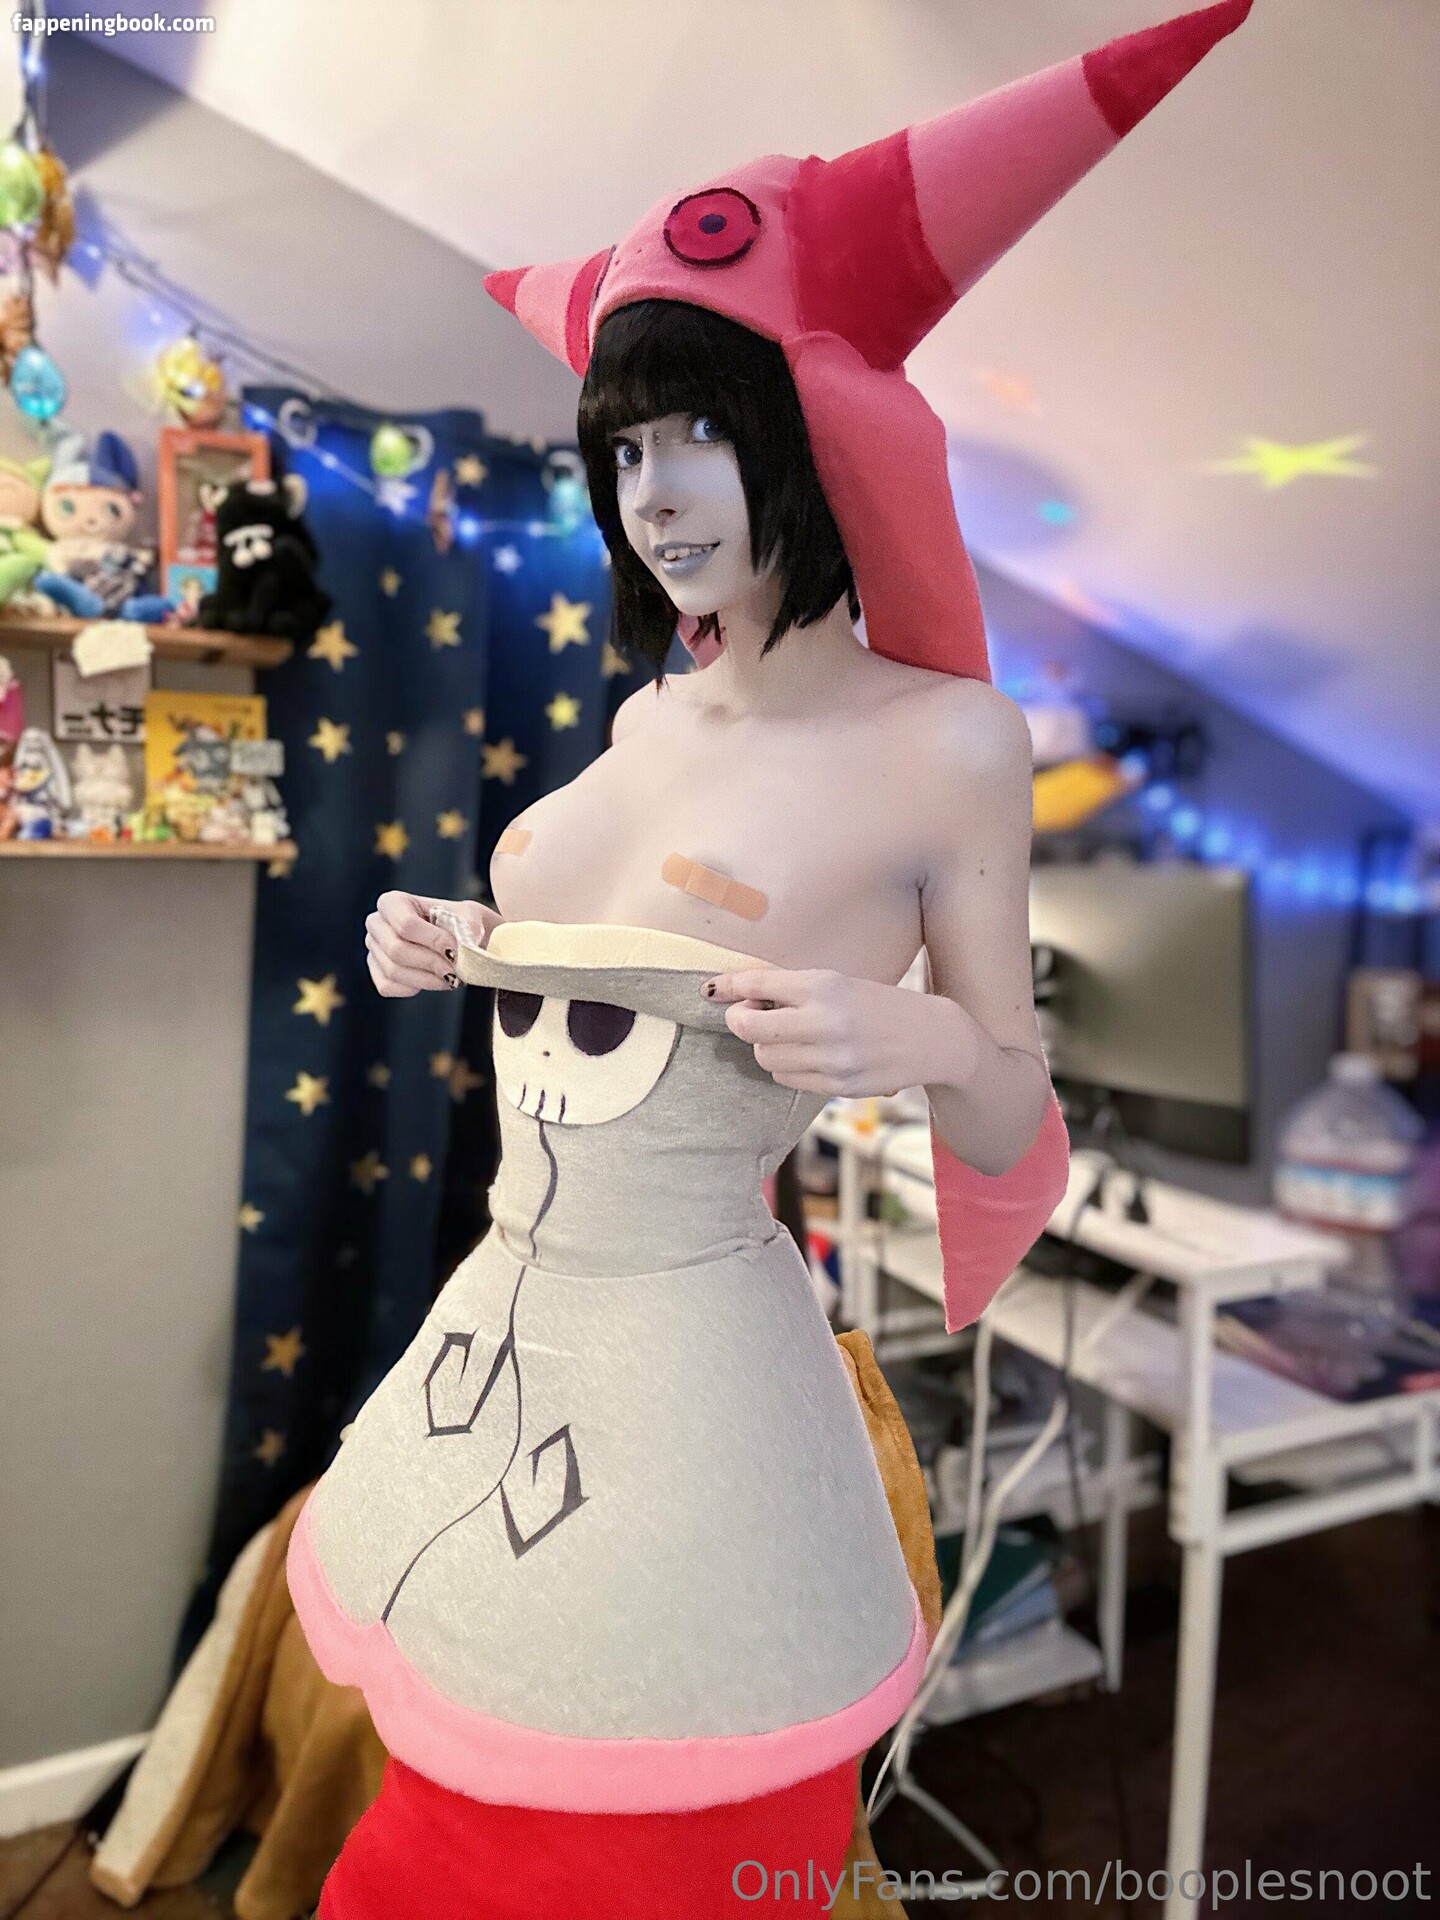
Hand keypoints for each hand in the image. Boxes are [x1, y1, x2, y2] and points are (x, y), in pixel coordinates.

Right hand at [365, 892, 502, 997]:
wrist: (458, 941)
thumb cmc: (460, 923)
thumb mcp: (470, 916)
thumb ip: (469, 925)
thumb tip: (465, 945)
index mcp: (393, 902)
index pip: (405, 924)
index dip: (433, 941)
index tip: (455, 950)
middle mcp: (376, 923)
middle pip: (397, 950)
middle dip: (431, 963)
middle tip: (456, 970)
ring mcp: (373, 949)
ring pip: (394, 971)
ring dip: (428, 979)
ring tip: (451, 977)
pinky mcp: (377, 973)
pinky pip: (388, 986)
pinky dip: (416, 987)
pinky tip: (434, 980)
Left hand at [702, 966, 975, 1098]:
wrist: (930, 1038)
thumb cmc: (878, 1004)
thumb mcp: (840, 982)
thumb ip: (792, 989)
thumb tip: (738, 995)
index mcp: (825, 986)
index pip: (759, 985)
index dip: (729, 986)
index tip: (712, 988)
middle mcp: (825, 1022)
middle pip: (750, 1028)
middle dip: (741, 1019)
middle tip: (751, 1013)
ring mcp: (831, 1059)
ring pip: (765, 1056)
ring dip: (765, 1044)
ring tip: (788, 1033)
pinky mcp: (837, 1087)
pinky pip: (786, 1079)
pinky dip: (785, 1066)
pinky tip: (805, 1053)